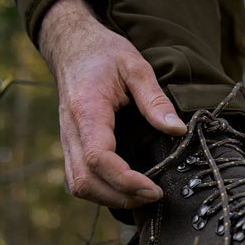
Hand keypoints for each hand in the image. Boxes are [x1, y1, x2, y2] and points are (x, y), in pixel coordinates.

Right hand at [38, 0, 186, 208]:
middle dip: (120, 197)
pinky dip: (101, 191)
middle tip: (154, 195)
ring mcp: (67, 140)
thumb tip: (177, 130)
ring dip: (110, 199)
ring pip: (79, 185)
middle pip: (85, 181)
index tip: (153, 188)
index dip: (125, 180)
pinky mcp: (71, 146)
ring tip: (143, 196)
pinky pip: (79, 179)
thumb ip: (155, 100)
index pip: (98, 157)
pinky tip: (126, 189)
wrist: (72, 46)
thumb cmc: (105, 53)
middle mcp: (71, 130)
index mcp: (87, 110)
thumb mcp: (136, 66)